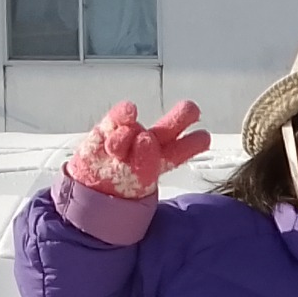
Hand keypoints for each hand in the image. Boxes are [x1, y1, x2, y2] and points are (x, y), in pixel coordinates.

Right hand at [67, 100, 210, 199]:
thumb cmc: (121, 186)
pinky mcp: (106, 130)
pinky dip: (121, 115)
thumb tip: (143, 138)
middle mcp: (146, 145)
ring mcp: (126, 135)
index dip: (190, 146)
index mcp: (159, 163)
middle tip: (191, 109)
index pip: (177, 154)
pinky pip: (115, 120)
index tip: (204, 137)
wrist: (92, 187)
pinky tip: (129, 111)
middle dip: (179, 119)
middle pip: (165, 130)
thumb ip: (144, 167)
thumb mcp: (138, 186)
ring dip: (133, 135)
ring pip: (136, 128)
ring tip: (132, 144)